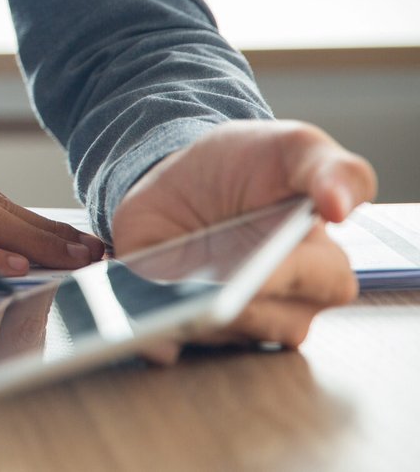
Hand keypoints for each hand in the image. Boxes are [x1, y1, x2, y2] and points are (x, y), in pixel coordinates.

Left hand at [112, 121, 376, 356]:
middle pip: (275, 323)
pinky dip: (159, 343)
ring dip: (201, 323)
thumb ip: (334, 170)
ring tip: (176, 306)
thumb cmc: (252, 162)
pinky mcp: (179, 317)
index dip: (298, 273)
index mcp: (318, 261)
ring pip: (225, 335)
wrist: (182, 169)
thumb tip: (341, 205)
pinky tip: (149, 336)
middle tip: (220, 288)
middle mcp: (281, 300)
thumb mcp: (294, 147)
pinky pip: (174, 343)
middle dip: (247, 306)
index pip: (325, 282)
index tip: (271, 261)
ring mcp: (228, 314)